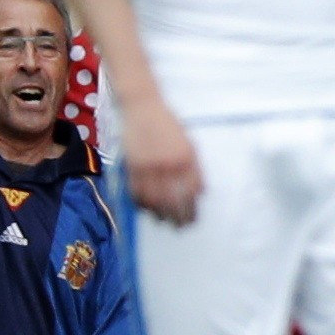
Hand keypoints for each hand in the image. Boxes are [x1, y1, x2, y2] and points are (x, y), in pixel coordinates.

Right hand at [118, 93, 202, 223]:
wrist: (143, 107)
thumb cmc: (168, 124)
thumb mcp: (188, 143)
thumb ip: (195, 168)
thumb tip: (201, 192)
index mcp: (186, 157)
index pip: (191, 191)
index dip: (192, 208)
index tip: (193, 218)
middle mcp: (169, 163)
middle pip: (174, 199)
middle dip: (178, 216)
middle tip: (181, 227)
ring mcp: (149, 166)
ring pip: (155, 199)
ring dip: (160, 214)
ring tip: (165, 222)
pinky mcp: (132, 166)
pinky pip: (137, 192)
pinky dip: (142, 204)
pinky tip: (147, 209)